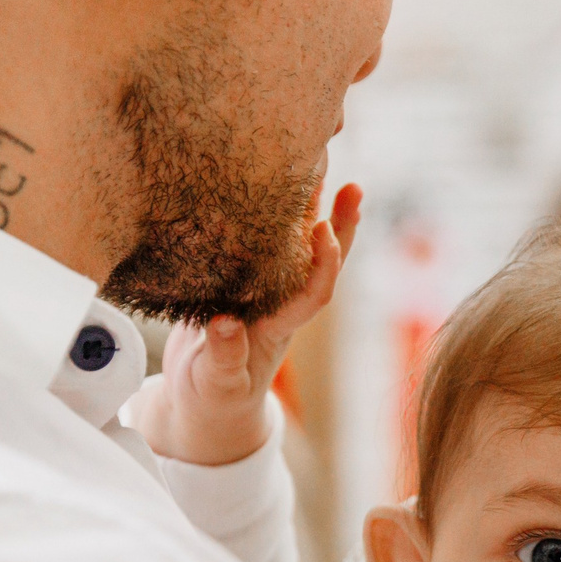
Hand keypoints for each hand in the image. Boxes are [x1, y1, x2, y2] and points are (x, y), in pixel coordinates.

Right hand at [127, 183, 362, 466]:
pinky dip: (269, 213)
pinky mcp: (242, 280)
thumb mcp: (215, 385)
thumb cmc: (212, 396)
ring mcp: (264, 291)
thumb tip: (226, 326)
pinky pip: (263, 242)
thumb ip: (222, 359)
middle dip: (338, 226)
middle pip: (317, 262)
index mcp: (277, 328)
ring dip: (309, 208)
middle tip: (354, 187)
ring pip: (294, 246)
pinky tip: (269, 178)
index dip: (324, 264)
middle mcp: (279, 303)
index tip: (325, 231)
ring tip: (320, 162)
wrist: (206, 400)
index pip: (313, 295)